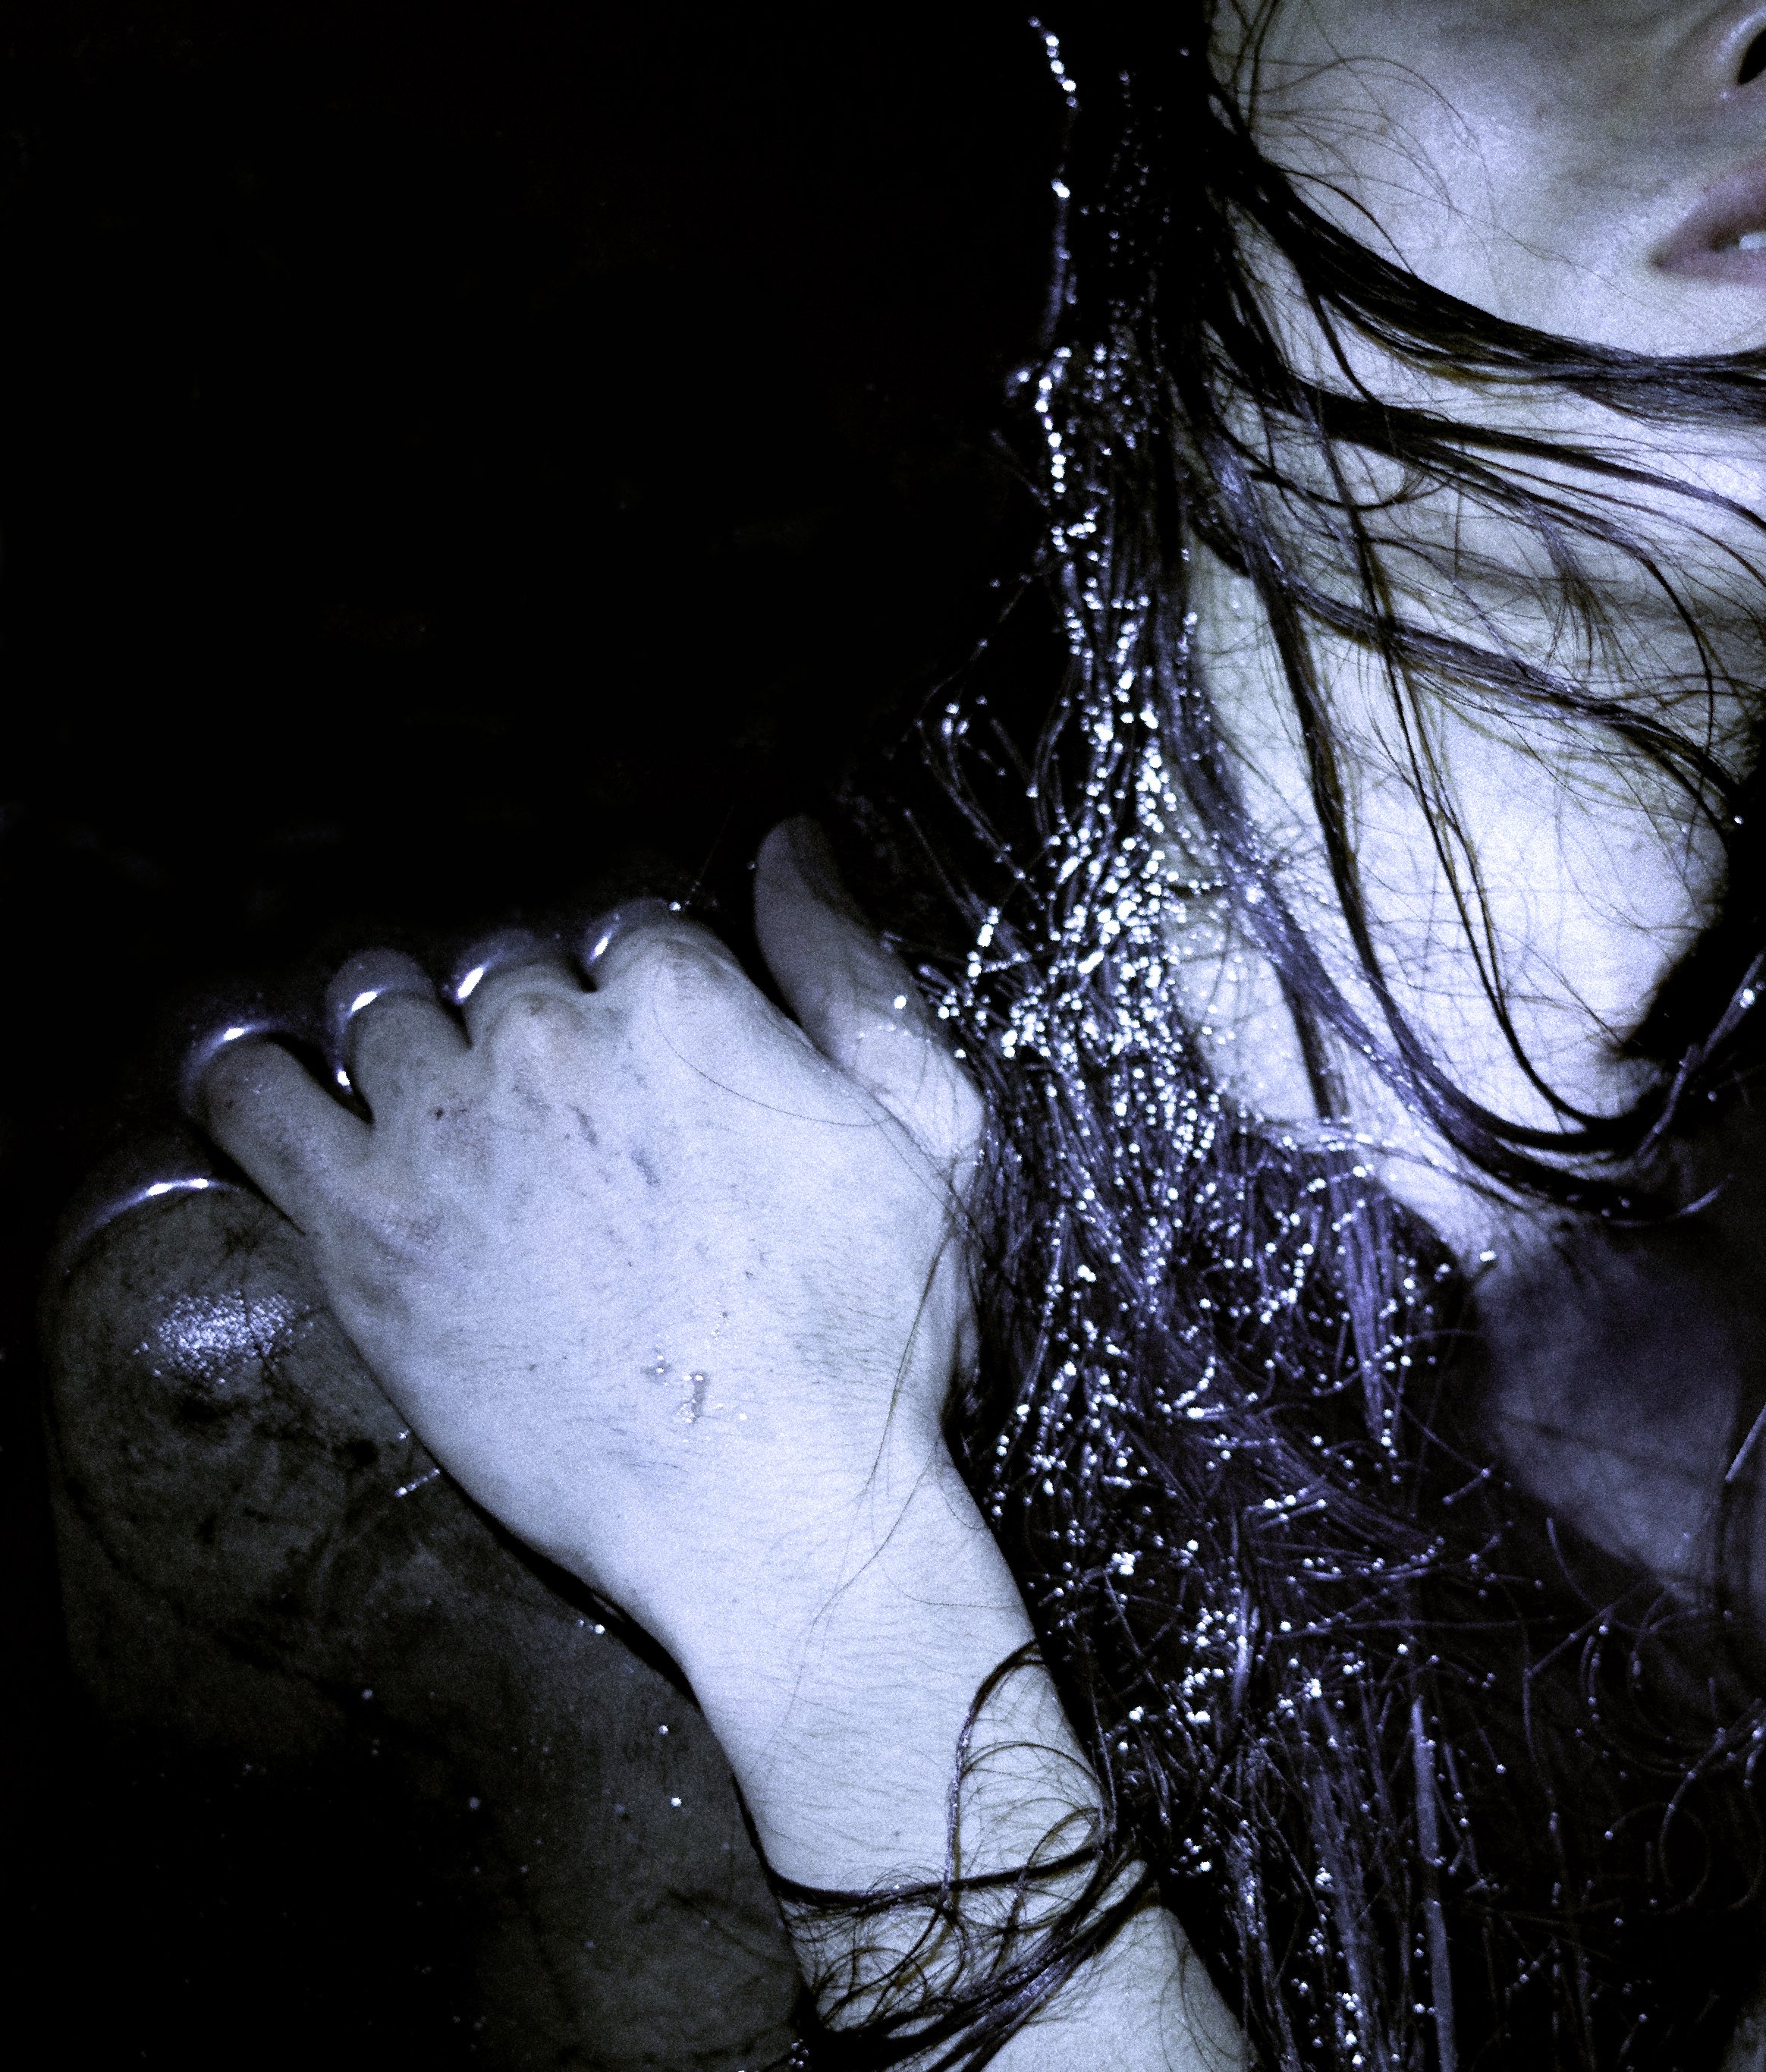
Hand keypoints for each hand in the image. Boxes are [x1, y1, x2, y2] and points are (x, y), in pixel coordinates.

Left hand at [199, 819, 983, 1648]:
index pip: (626, 933)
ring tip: (435, 1111)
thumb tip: (790, 843)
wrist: (774, 1508)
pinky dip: (251, 1083)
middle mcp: (550, 1036)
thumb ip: (848, 967)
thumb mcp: (929, 1127)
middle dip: (527, 1024)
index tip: (648, 1068)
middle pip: (504, 972)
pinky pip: (256, 1104)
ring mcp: (444, 1128)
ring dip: (405, 1042)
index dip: (638, 998)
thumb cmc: (873, 1328)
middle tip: (559, 1121)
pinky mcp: (363, 1231)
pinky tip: (270, 1093)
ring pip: (381, 1009)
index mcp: (682, 997)